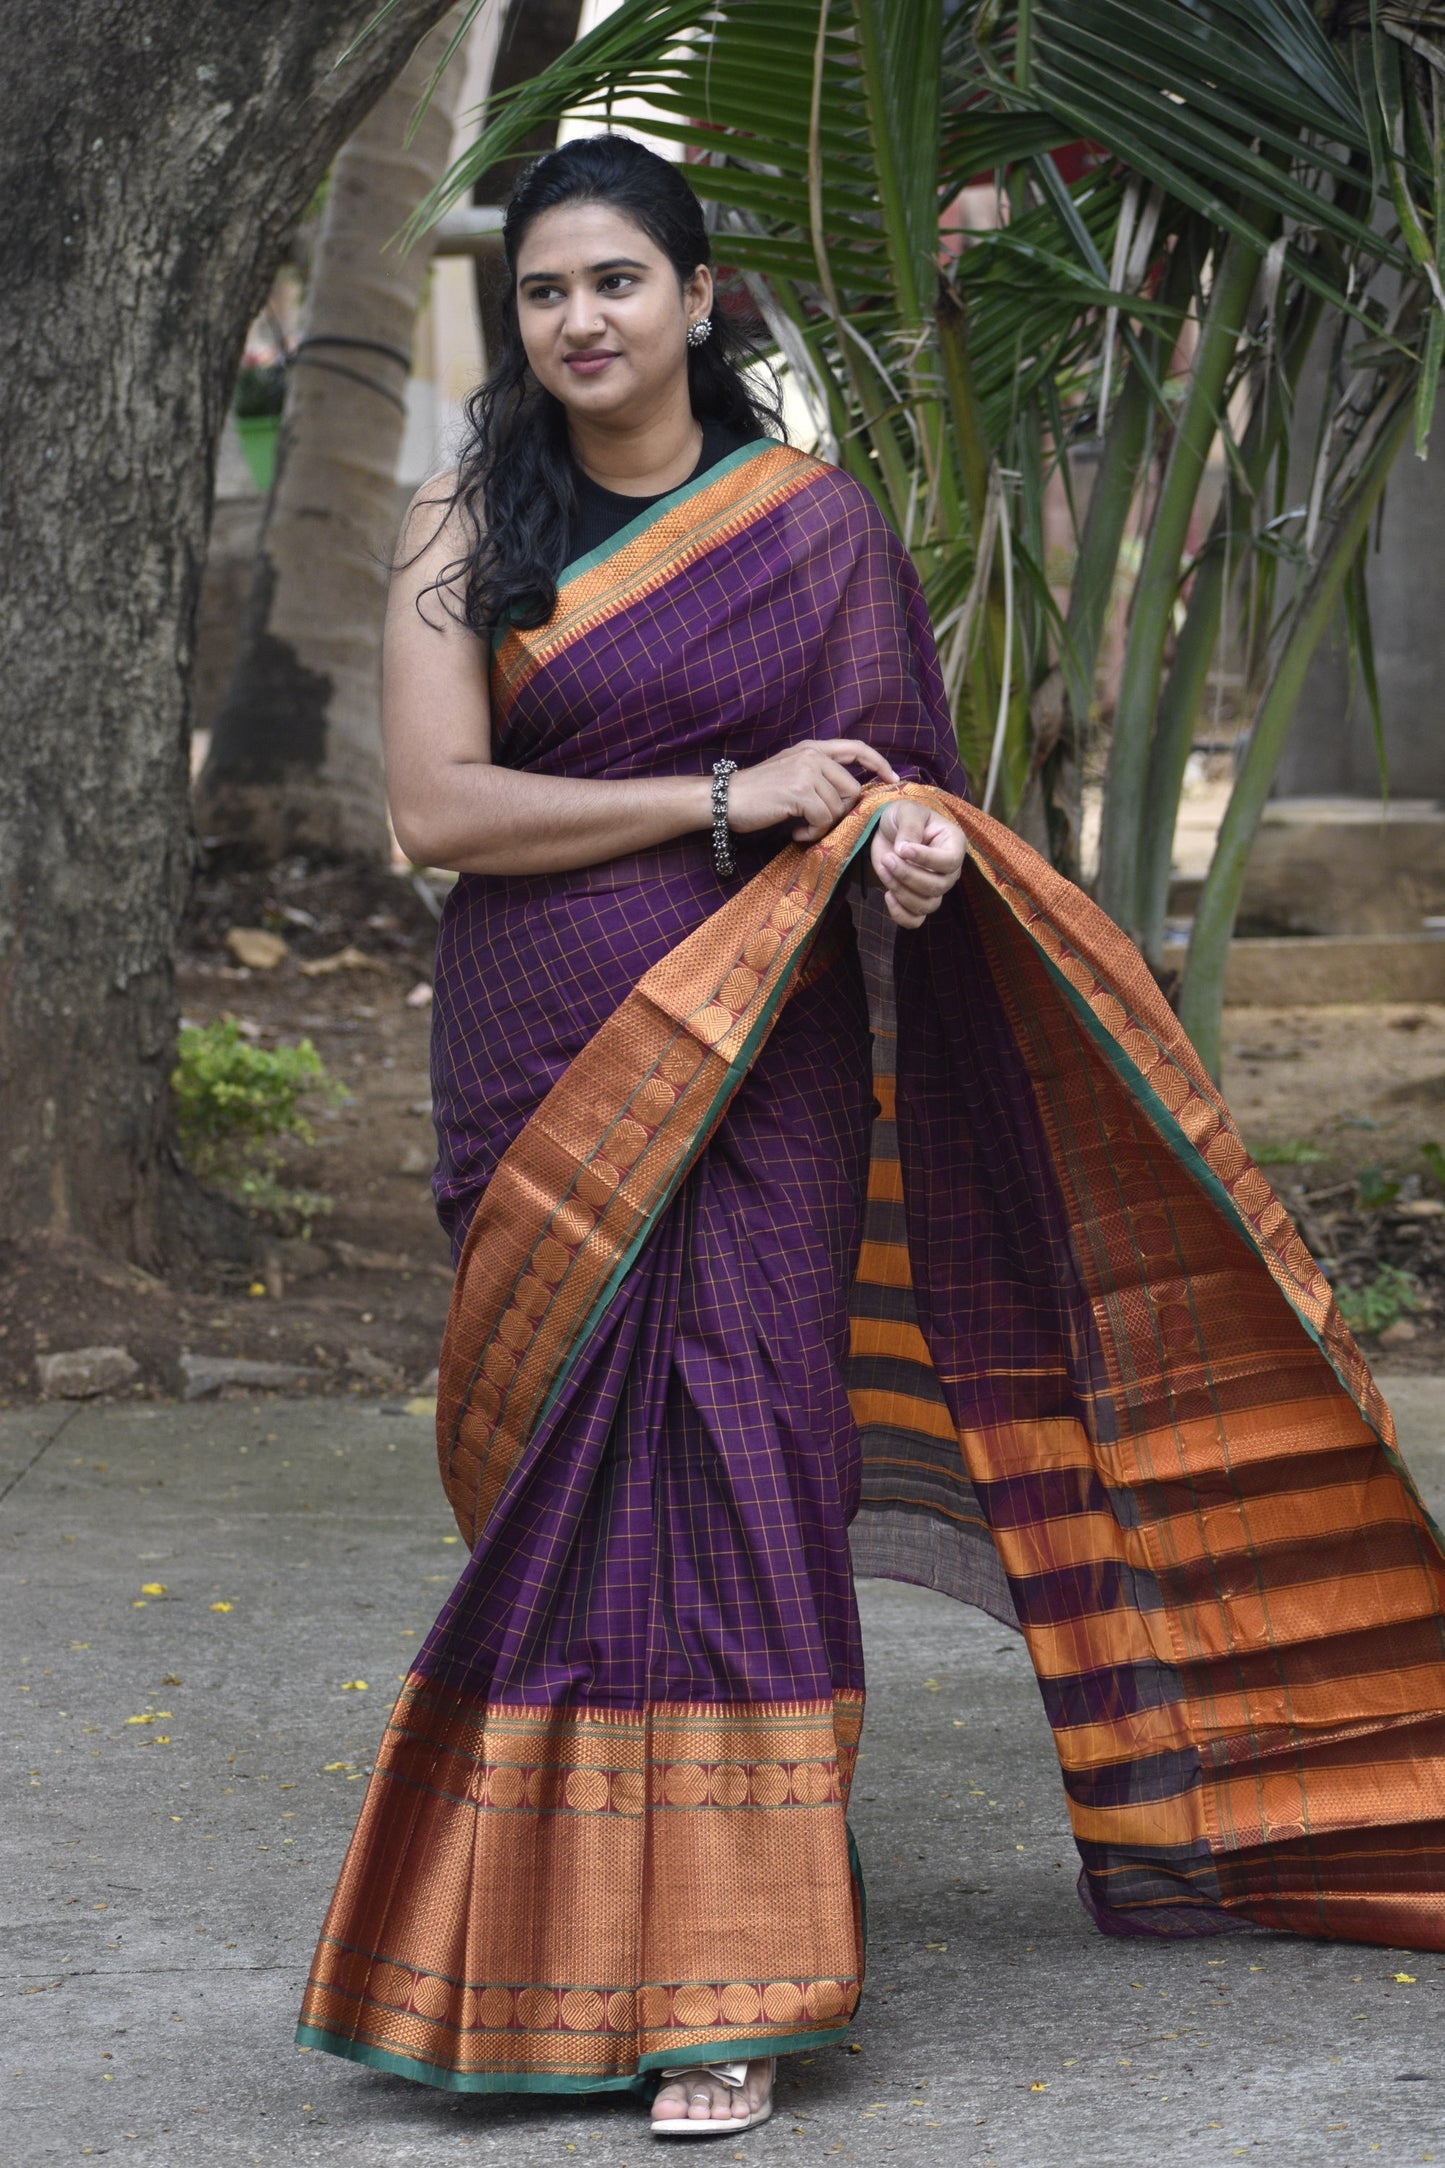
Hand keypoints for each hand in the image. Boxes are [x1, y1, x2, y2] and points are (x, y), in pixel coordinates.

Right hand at [726, 739, 898, 842]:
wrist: (724, 799)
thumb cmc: (756, 793)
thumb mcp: (791, 771)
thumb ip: (818, 774)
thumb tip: (851, 792)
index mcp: (812, 749)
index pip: (856, 749)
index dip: (878, 763)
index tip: (891, 778)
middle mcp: (812, 756)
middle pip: (852, 790)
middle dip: (840, 813)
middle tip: (816, 821)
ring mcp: (806, 772)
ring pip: (837, 809)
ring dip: (822, 826)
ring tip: (800, 827)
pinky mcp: (799, 792)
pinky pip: (823, 820)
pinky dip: (812, 833)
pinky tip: (795, 832)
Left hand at [869, 799, 965, 927]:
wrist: (888, 831)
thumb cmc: (903, 817)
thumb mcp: (906, 811)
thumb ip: (909, 827)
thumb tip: (904, 851)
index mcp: (953, 844)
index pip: (950, 861)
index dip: (927, 860)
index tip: (903, 849)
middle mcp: (949, 870)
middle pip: (938, 887)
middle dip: (909, 876)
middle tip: (888, 859)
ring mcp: (934, 888)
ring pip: (927, 905)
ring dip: (901, 892)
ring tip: (884, 868)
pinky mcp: (917, 900)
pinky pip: (915, 920)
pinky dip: (901, 915)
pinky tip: (887, 895)